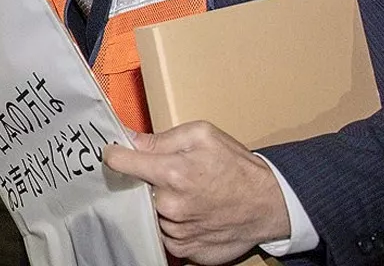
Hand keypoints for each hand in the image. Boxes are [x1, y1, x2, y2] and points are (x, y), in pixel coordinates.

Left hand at [103, 120, 290, 263]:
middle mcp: (169, 205)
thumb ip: (161, 137)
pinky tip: (192, 214)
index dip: (115, 155)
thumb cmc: (237, 167)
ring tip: (186, 196)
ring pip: (150, 213)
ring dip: (160, 204)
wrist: (270, 204)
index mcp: (171, 172)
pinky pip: (165, 234)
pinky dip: (173, 224)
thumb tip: (130, 139)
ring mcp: (177, 231)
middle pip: (135, 189)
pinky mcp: (186, 249)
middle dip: (146, 181)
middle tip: (169, 177)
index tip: (115, 153)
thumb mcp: (203, 135)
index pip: (120, 163)